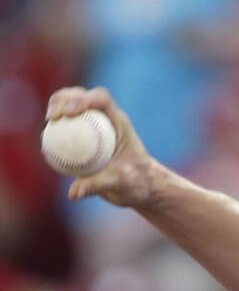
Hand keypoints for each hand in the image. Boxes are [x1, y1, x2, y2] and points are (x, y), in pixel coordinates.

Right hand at [45, 87, 164, 207]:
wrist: (140, 188)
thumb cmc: (137, 183)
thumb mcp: (122, 184)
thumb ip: (99, 185)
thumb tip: (73, 193)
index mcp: (119, 121)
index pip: (102, 99)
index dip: (83, 98)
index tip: (68, 113)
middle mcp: (104, 119)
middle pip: (80, 96)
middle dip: (62, 99)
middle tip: (52, 117)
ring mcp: (92, 127)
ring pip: (70, 109)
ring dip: (55, 110)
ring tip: (48, 124)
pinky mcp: (83, 139)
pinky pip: (65, 131)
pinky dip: (54, 133)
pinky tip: (45, 146)